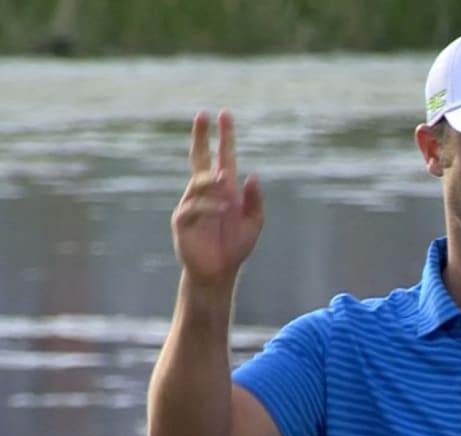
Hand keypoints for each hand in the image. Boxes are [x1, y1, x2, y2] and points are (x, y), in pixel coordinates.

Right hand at [171, 110, 263, 285]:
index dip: (224, 136)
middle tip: (202, 115)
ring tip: (226, 186)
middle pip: (199, 158)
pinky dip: (210, 206)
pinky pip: (193, 206)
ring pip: (199, 182)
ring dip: (213, 183)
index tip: (223, 114)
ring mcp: (192, 204)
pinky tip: (223, 210)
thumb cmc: (235, 247)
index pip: (223, 156)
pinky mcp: (182, 221)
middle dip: (201, 136)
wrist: (219, 272)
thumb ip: (255, 200)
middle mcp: (206, 193)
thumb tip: (252, 176)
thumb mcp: (254, 222)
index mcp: (224, 190)